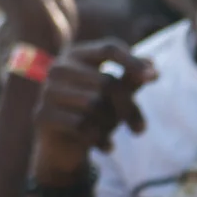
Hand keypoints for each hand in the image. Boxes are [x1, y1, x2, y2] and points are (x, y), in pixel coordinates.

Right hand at [34, 40, 154, 177]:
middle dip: (129, 108)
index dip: (133, 62)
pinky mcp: (41, 115)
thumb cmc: (94, 114)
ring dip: (112, 125)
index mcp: (77, 55)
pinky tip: (107, 147)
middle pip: (107, 82)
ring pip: (94, 105)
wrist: (65, 146)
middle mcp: (59, 67)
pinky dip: (100, 140)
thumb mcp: (116, 97)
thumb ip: (131, 80)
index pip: (109, 48)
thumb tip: (152, 66)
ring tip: (113, 134)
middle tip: (140, 129)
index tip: (155, 78)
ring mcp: (47, 91)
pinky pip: (81, 126)